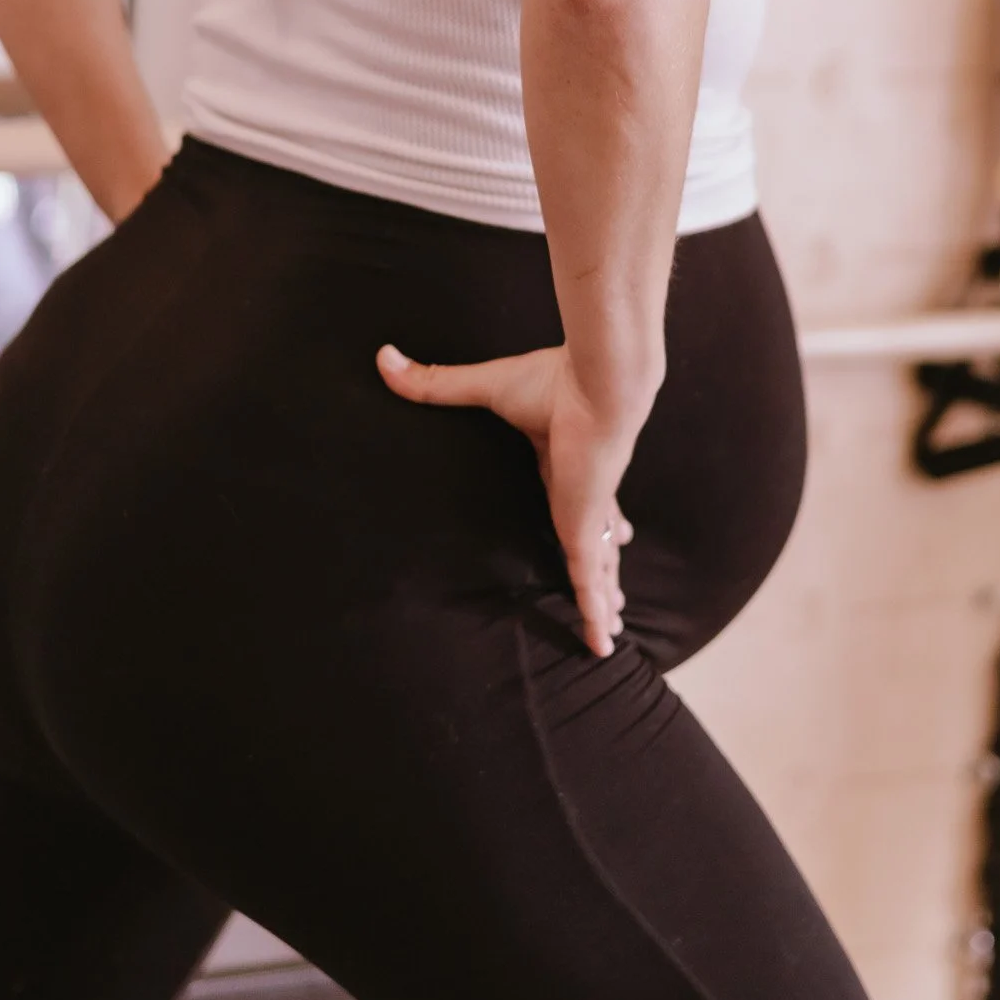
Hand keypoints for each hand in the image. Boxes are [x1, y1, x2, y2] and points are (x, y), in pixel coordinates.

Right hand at [376, 340, 640, 657]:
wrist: (595, 385)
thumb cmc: (552, 381)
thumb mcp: (487, 387)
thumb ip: (437, 383)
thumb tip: (384, 358)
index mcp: (566, 462)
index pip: (577, 500)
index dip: (589, 518)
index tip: (604, 529)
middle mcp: (584, 493)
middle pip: (596, 540)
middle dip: (605, 567)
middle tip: (614, 595)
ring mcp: (587, 514)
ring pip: (599, 568)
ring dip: (605, 598)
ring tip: (613, 629)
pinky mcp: (584, 530)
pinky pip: (588, 581)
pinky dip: (595, 611)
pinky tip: (603, 641)